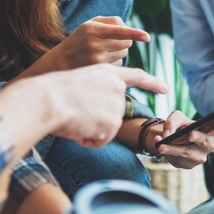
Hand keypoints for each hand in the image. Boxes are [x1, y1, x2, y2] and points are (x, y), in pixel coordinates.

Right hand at [46, 65, 167, 147]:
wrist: (48, 100)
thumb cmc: (53, 92)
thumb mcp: (79, 84)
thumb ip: (95, 94)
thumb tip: (97, 115)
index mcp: (107, 73)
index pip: (137, 76)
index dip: (152, 83)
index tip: (165, 89)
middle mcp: (117, 88)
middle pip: (115, 114)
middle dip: (98, 121)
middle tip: (76, 115)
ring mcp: (116, 106)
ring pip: (106, 129)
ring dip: (89, 131)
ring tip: (74, 119)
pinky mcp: (113, 124)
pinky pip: (100, 141)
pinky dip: (87, 141)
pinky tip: (78, 129)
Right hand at [47, 16, 149, 68]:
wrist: (62, 61)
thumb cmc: (80, 39)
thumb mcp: (90, 24)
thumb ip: (112, 21)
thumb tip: (130, 29)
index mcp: (94, 29)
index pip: (119, 31)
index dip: (135, 33)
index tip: (147, 37)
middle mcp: (95, 44)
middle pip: (127, 42)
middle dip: (126, 40)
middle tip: (115, 40)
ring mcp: (98, 59)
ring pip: (124, 53)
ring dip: (121, 50)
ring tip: (106, 49)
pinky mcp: (100, 70)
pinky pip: (120, 64)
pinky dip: (117, 60)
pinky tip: (103, 60)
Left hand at [150, 111, 213, 168]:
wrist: (169, 139)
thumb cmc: (178, 126)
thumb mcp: (175, 118)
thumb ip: (172, 122)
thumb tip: (168, 134)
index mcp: (209, 130)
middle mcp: (208, 145)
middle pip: (204, 142)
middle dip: (196, 138)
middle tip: (189, 134)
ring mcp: (199, 157)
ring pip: (187, 153)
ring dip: (173, 149)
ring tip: (162, 145)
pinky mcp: (188, 165)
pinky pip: (177, 160)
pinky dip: (167, 152)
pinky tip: (159, 147)